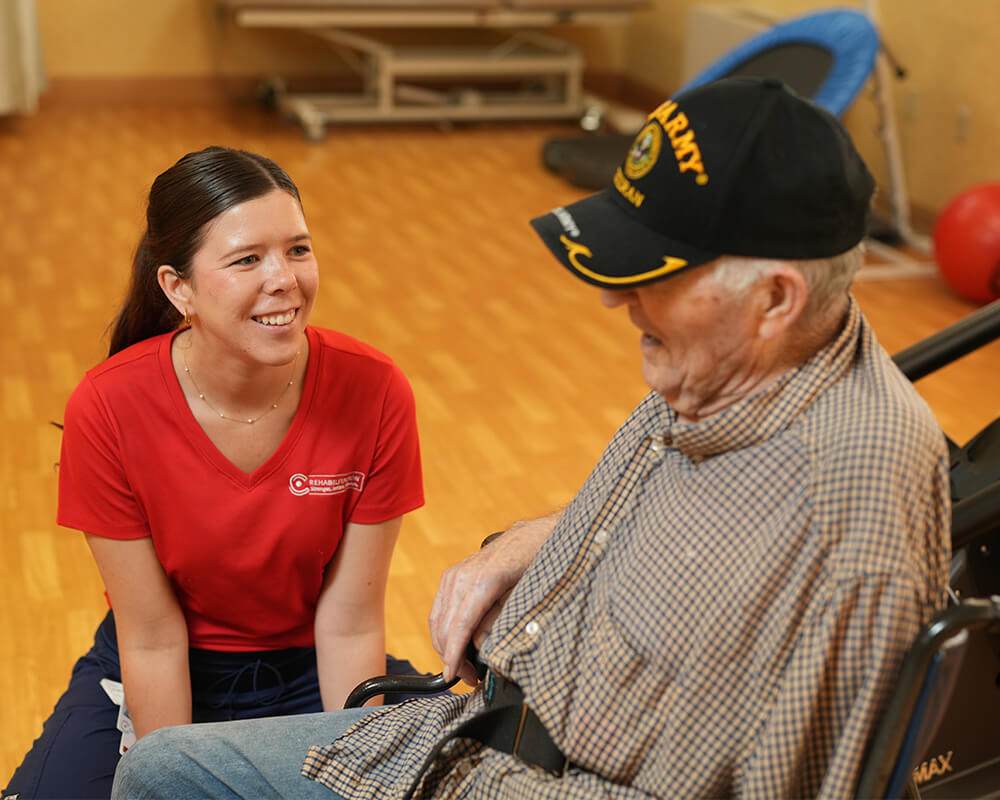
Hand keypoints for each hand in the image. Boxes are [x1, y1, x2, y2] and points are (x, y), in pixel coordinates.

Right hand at [429, 512, 559, 684]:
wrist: (535, 536)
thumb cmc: (538, 563)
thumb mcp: (528, 594)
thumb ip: (501, 620)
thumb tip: (479, 644)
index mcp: (483, 580)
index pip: (460, 626)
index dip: (453, 655)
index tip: (452, 676)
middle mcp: (463, 575)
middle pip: (445, 626)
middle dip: (452, 656)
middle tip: (469, 678)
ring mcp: (455, 574)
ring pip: (438, 619)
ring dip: (445, 646)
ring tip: (464, 666)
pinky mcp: (452, 575)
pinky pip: (440, 608)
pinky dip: (443, 630)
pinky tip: (455, 644)